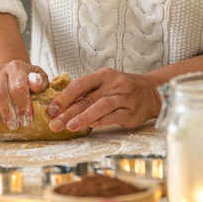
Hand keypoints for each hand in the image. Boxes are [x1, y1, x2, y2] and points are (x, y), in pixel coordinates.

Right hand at [0, 61, 48, 130]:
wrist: (10, 75)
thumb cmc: (27, 81)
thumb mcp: (39, 79)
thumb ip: (40, 82)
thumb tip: (35, 84)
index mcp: (16, 67)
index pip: (18, 85)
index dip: (22, 104)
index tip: (27, 120)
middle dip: (6, 112)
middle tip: (14, 126)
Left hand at [46, 68, 161, 131]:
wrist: (151, 92)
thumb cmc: (121, 89)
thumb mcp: (104, 84)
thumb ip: (85, 93)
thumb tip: (59, 107)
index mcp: (103, 75)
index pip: (79, 85)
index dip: (64, 98)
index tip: (51, 110)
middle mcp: (114, 84)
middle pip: (88, 98)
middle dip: (69, 112)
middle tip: (55, 123)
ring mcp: (124, 97)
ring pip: (101, 106)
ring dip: (84, 117)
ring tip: (70, 126)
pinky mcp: (131, 112)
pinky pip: (115, 116)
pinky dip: (102, 121)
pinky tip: (92, 126)